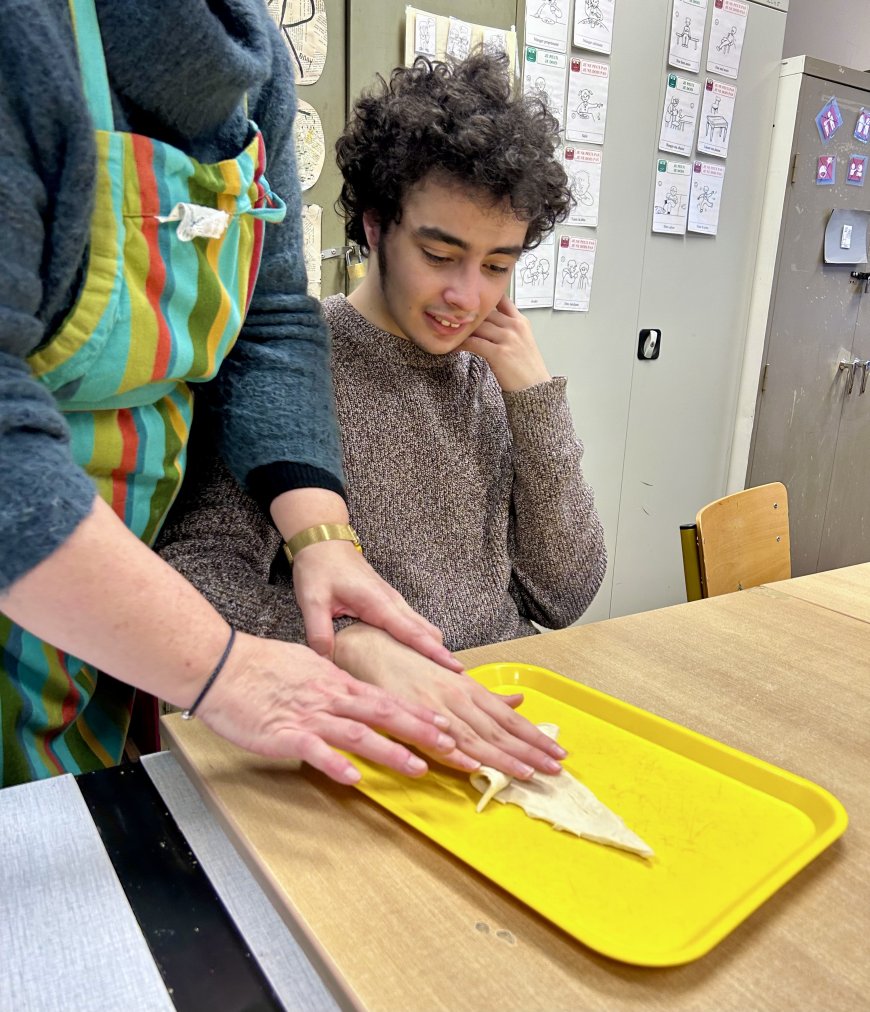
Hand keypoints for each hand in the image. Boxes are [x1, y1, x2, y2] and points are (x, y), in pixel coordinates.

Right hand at [196, 631, 458, 783]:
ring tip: (418, 767)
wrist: (221, 666)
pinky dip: (336, 764)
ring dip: (391, 751)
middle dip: (420, 731)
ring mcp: (310, 716)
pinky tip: (354, 778)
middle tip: (450, 745)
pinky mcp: (285, 734)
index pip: (385, 697)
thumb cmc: (259, 664)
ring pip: (359, 733)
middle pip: (383, 713)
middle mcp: (330, 697)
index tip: (444, 723)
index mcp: (336, 681)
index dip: (417, 712)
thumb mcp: (305, 664)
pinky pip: (315, 751)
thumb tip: (350, 691)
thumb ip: (330, 680)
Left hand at [291, 540, 462, 671]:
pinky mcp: (387, 602)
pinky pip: (410, 624)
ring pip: (420, 627)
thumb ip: (319, 632)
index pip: (412, 632)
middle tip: (454, 682)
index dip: (433, 651)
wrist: (323, 541)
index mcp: (378, 603)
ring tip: (438, 676)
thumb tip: (327, 661)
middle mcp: (392, 602)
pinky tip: (415, 658)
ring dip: (431, 647)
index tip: (454, 666)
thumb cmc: (319, 568)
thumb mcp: (312, 601)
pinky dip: (419, 640)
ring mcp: (392, 601)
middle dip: (440, 654)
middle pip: (425, 631)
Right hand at [334, 623, 567, 778]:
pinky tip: (470, 766)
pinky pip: (433, 739)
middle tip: (555, 771)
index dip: (534, 738)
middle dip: (529, 752)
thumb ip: (485, 695)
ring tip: (526, 774)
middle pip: (498, 730)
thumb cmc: (413, 662)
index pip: (509, 719)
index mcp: (468, 689)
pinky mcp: (410, 714)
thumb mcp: (453, 675)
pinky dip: (453, 753)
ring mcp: (434, 707)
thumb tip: (518, 703)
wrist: (371, 646)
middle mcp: (457, 697)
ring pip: (474, 738)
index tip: (557, 755)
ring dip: (501, 758)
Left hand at [460, 294, 550, 392]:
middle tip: (452, 321)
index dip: (484, 299)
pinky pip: (473, 343)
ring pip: (477, 326)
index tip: (470, 303)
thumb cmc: (526, 368)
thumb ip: (508, 328)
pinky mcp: (499, 353)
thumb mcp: (523, 341)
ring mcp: (507, 339)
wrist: (534, 389)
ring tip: (450, 334)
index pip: (501, 299)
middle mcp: (514, 326)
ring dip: (462, 331)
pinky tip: (454, 348)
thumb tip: (488, 322)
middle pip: (485, 312)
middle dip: (468, 317)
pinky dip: (461, 345)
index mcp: (520, 321)